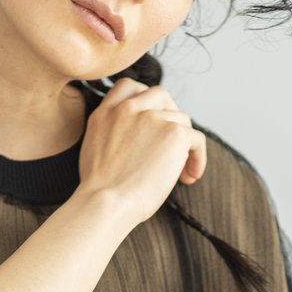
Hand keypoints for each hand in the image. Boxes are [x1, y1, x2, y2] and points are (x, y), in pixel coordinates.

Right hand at [77, 77, 206, 228]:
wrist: (106, 204)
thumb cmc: (99, 193)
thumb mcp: (93, 152)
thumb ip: (112, 135)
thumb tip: (136, 143)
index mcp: (105, 113)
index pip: (128, 87)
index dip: (145, 99)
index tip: (151, 118)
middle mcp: (128, 109)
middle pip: (160, 95)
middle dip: (171, 115)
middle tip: (173, 142)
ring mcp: (151, 117)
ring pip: (181, 119)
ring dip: (184, 143)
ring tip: (180, 171)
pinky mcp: (173, 132)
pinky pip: (196, 139)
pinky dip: (198, 158)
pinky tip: (190, 177)